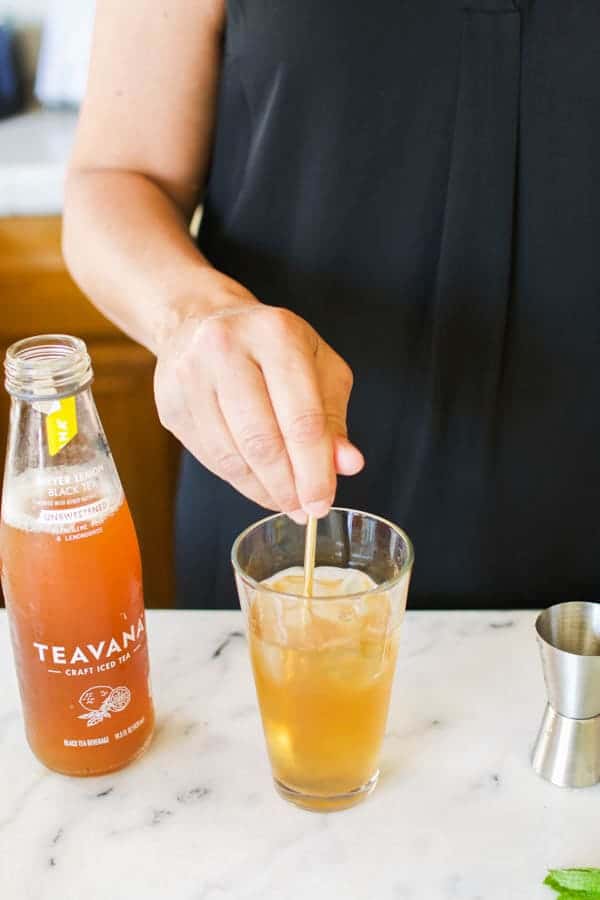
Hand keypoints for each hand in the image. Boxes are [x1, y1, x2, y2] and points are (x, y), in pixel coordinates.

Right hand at [154, 287, 363, 522]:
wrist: (203, 319)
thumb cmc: (272, 346)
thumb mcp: (317, 368)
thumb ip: (333, 418)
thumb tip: (347, 465)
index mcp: (275, 333)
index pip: (301, 418)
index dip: (315, 470)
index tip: (323, 503)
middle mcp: (226, 348)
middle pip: (262, 441)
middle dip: (288, 486)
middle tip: (304, 510)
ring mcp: (190, 376)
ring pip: (231, 456)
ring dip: (262, 490)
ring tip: (284, 501)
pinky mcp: (170, 403)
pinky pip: (209, 458)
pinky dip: (238, 481)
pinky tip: (257, 486)